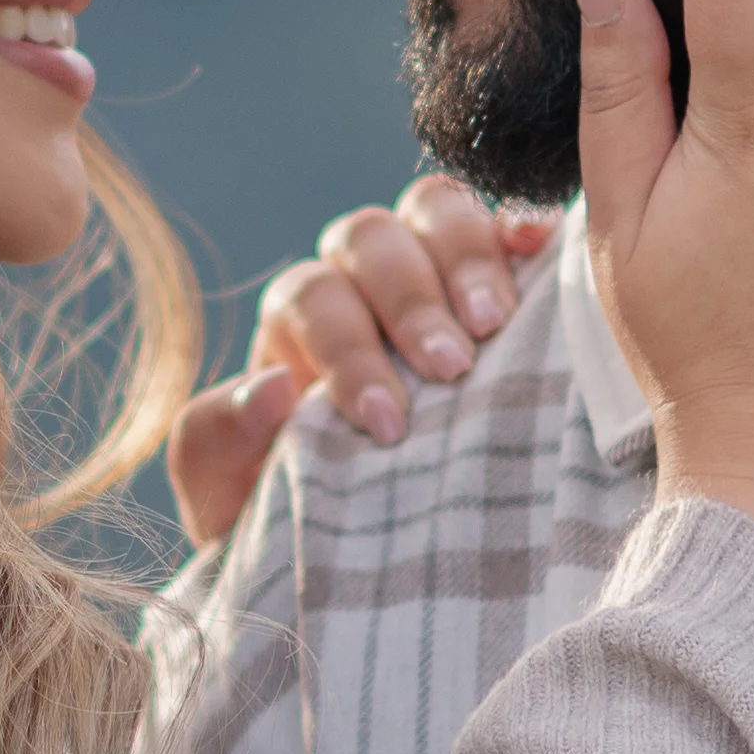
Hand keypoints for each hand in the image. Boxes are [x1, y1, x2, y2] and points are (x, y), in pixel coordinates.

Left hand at [161, 175, 555, 535]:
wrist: (354, 540)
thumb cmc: (290, 507)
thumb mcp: (226, 489)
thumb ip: (217, 438)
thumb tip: (270, 385)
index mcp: (296, 320)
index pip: (312, 297)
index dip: (348, 351)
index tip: (387, 422)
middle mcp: (356, 277)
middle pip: (372, 239)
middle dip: (411, 303)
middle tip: (451, 367)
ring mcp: (429, 266)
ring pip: (435, 213)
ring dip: (468, 260)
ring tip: (495, 323)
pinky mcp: (491, 275)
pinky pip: (501, 223)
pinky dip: (518, 225)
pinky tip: (536, 243)